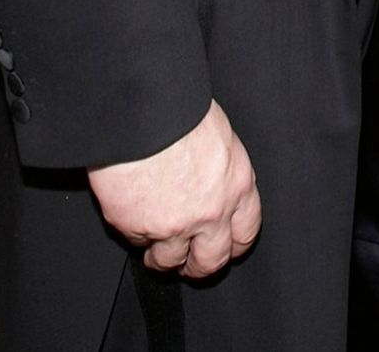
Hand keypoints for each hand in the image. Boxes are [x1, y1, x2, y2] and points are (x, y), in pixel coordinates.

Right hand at [87, 100, 260, 277]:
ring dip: (161, 257)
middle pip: (211, 262)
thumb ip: (221, 172)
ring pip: (169, 261)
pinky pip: (136, 241)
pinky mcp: (136, 228)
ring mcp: (173, 225)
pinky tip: (132, 213)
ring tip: (154, 247)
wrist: (144, 113)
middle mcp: (211, 212)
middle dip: (199, 267)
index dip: (233, 244)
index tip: (225, 248)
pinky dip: (134, 232)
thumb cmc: (181, 112)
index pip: (246, 232)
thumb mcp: (220, 138)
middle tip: (188, 264)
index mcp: (237, 185)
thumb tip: (214, 184)